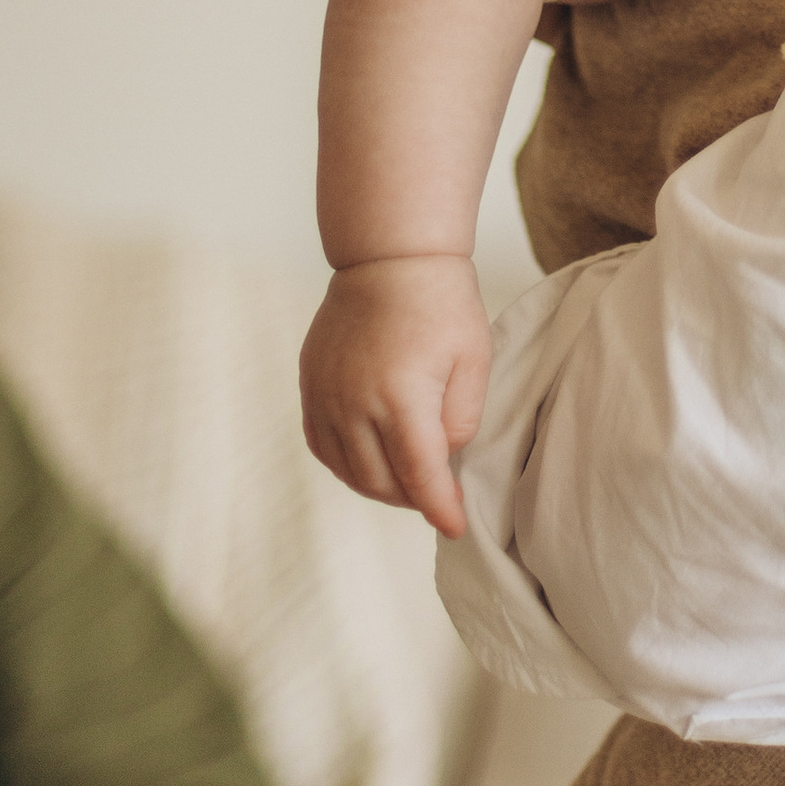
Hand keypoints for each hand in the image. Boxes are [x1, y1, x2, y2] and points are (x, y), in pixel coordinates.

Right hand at [299, 255, 489, 536]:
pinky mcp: (310, 385)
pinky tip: (370, 461)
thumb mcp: (474, 359)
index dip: (439, 508)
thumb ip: (462, 419)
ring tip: (409, 481)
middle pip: (381, 482)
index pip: (420, 475)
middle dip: (413, 499)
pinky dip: (346, 465)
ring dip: (380, 487)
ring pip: (348, 471)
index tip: (455, 527)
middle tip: (438, 496)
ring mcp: (326, 395)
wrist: (390, 257)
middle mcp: (355, 403)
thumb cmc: (442, 303)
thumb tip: (442, 458)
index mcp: (401, 396)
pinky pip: (322, 446)